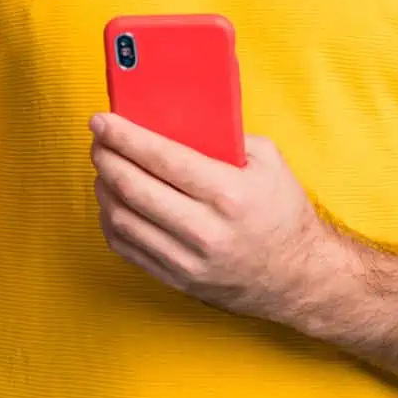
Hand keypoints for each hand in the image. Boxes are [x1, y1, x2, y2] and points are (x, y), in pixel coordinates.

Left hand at [88, 112, 334, 321]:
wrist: (299, 277)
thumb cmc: (283, 213)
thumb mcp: (269, 162)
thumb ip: (226, 137)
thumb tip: (177, 117)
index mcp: (229, 193)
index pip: (162, 158)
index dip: (125, 136)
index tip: (102, 121)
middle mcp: (206, 230)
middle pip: (134, 187)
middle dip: (106, 157)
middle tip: (98, 140)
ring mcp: (189, 260)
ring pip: (123, 219)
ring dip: (104, 188)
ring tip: (105, 168)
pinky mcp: (178, 280)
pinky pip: (127, 248)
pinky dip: (111, 221)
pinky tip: (113, 202)